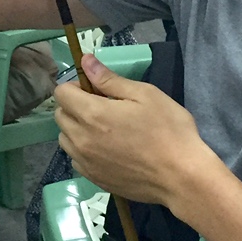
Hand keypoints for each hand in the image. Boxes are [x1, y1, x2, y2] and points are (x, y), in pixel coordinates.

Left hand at [54, 54, 210, 207]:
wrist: (181, 176)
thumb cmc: (168, 130)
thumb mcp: (144, 95)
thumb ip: (110, 79)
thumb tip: (85, 61)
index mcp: (91, 114)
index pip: (61, 93)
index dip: (76, 86)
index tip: (96, 89)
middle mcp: (81, 139)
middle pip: (60, 116)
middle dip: (75, 106)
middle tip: (103, 107)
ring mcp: (85, 162)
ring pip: (65, 139)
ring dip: (76, 129)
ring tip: (104, 130)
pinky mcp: (94, 179)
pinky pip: (76, 159)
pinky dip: (84, 150)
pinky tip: (107, 150)